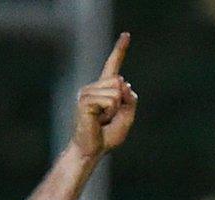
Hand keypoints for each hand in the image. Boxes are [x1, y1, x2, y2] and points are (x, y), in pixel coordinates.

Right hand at [72, 33, 136, 157]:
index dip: (120, 50)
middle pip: (119, 81)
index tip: (127, 35)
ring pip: (115, 91)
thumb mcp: (127, 117)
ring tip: (102, 120)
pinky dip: (109, 112)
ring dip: (115, 109)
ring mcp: (86, 93)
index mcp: (103, 89)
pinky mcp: (84, 101)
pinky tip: (98, 120)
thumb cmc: (106, 136)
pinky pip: (109, 100)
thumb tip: (124, 83)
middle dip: (121, 101)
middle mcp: (92, 87)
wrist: (91, 151)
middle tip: (108, 117)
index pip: (113, 65)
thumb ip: (130, 100)